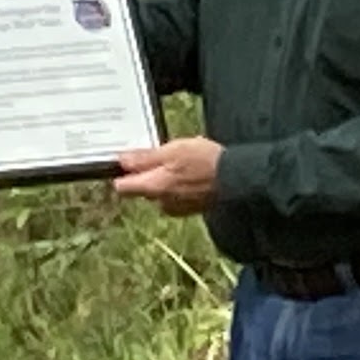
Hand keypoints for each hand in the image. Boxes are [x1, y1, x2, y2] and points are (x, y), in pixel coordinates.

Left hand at [109, 134, 224, 214]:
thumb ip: (145, 158)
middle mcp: (161, 203)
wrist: (237, 179)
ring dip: (166, 177)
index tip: (128, 160)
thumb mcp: (173, 150)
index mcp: (153, 188)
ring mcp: (177, 208)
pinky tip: (193, 172)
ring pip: (161, 190)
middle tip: (164, 154)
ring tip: (183, 161)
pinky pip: (176, 195)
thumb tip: (122, 161)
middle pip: (143, 187)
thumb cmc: (205, 162)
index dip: (122, 172)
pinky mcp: (190, 208)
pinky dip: (180, 184)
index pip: (122, 187)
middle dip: (148, 172)